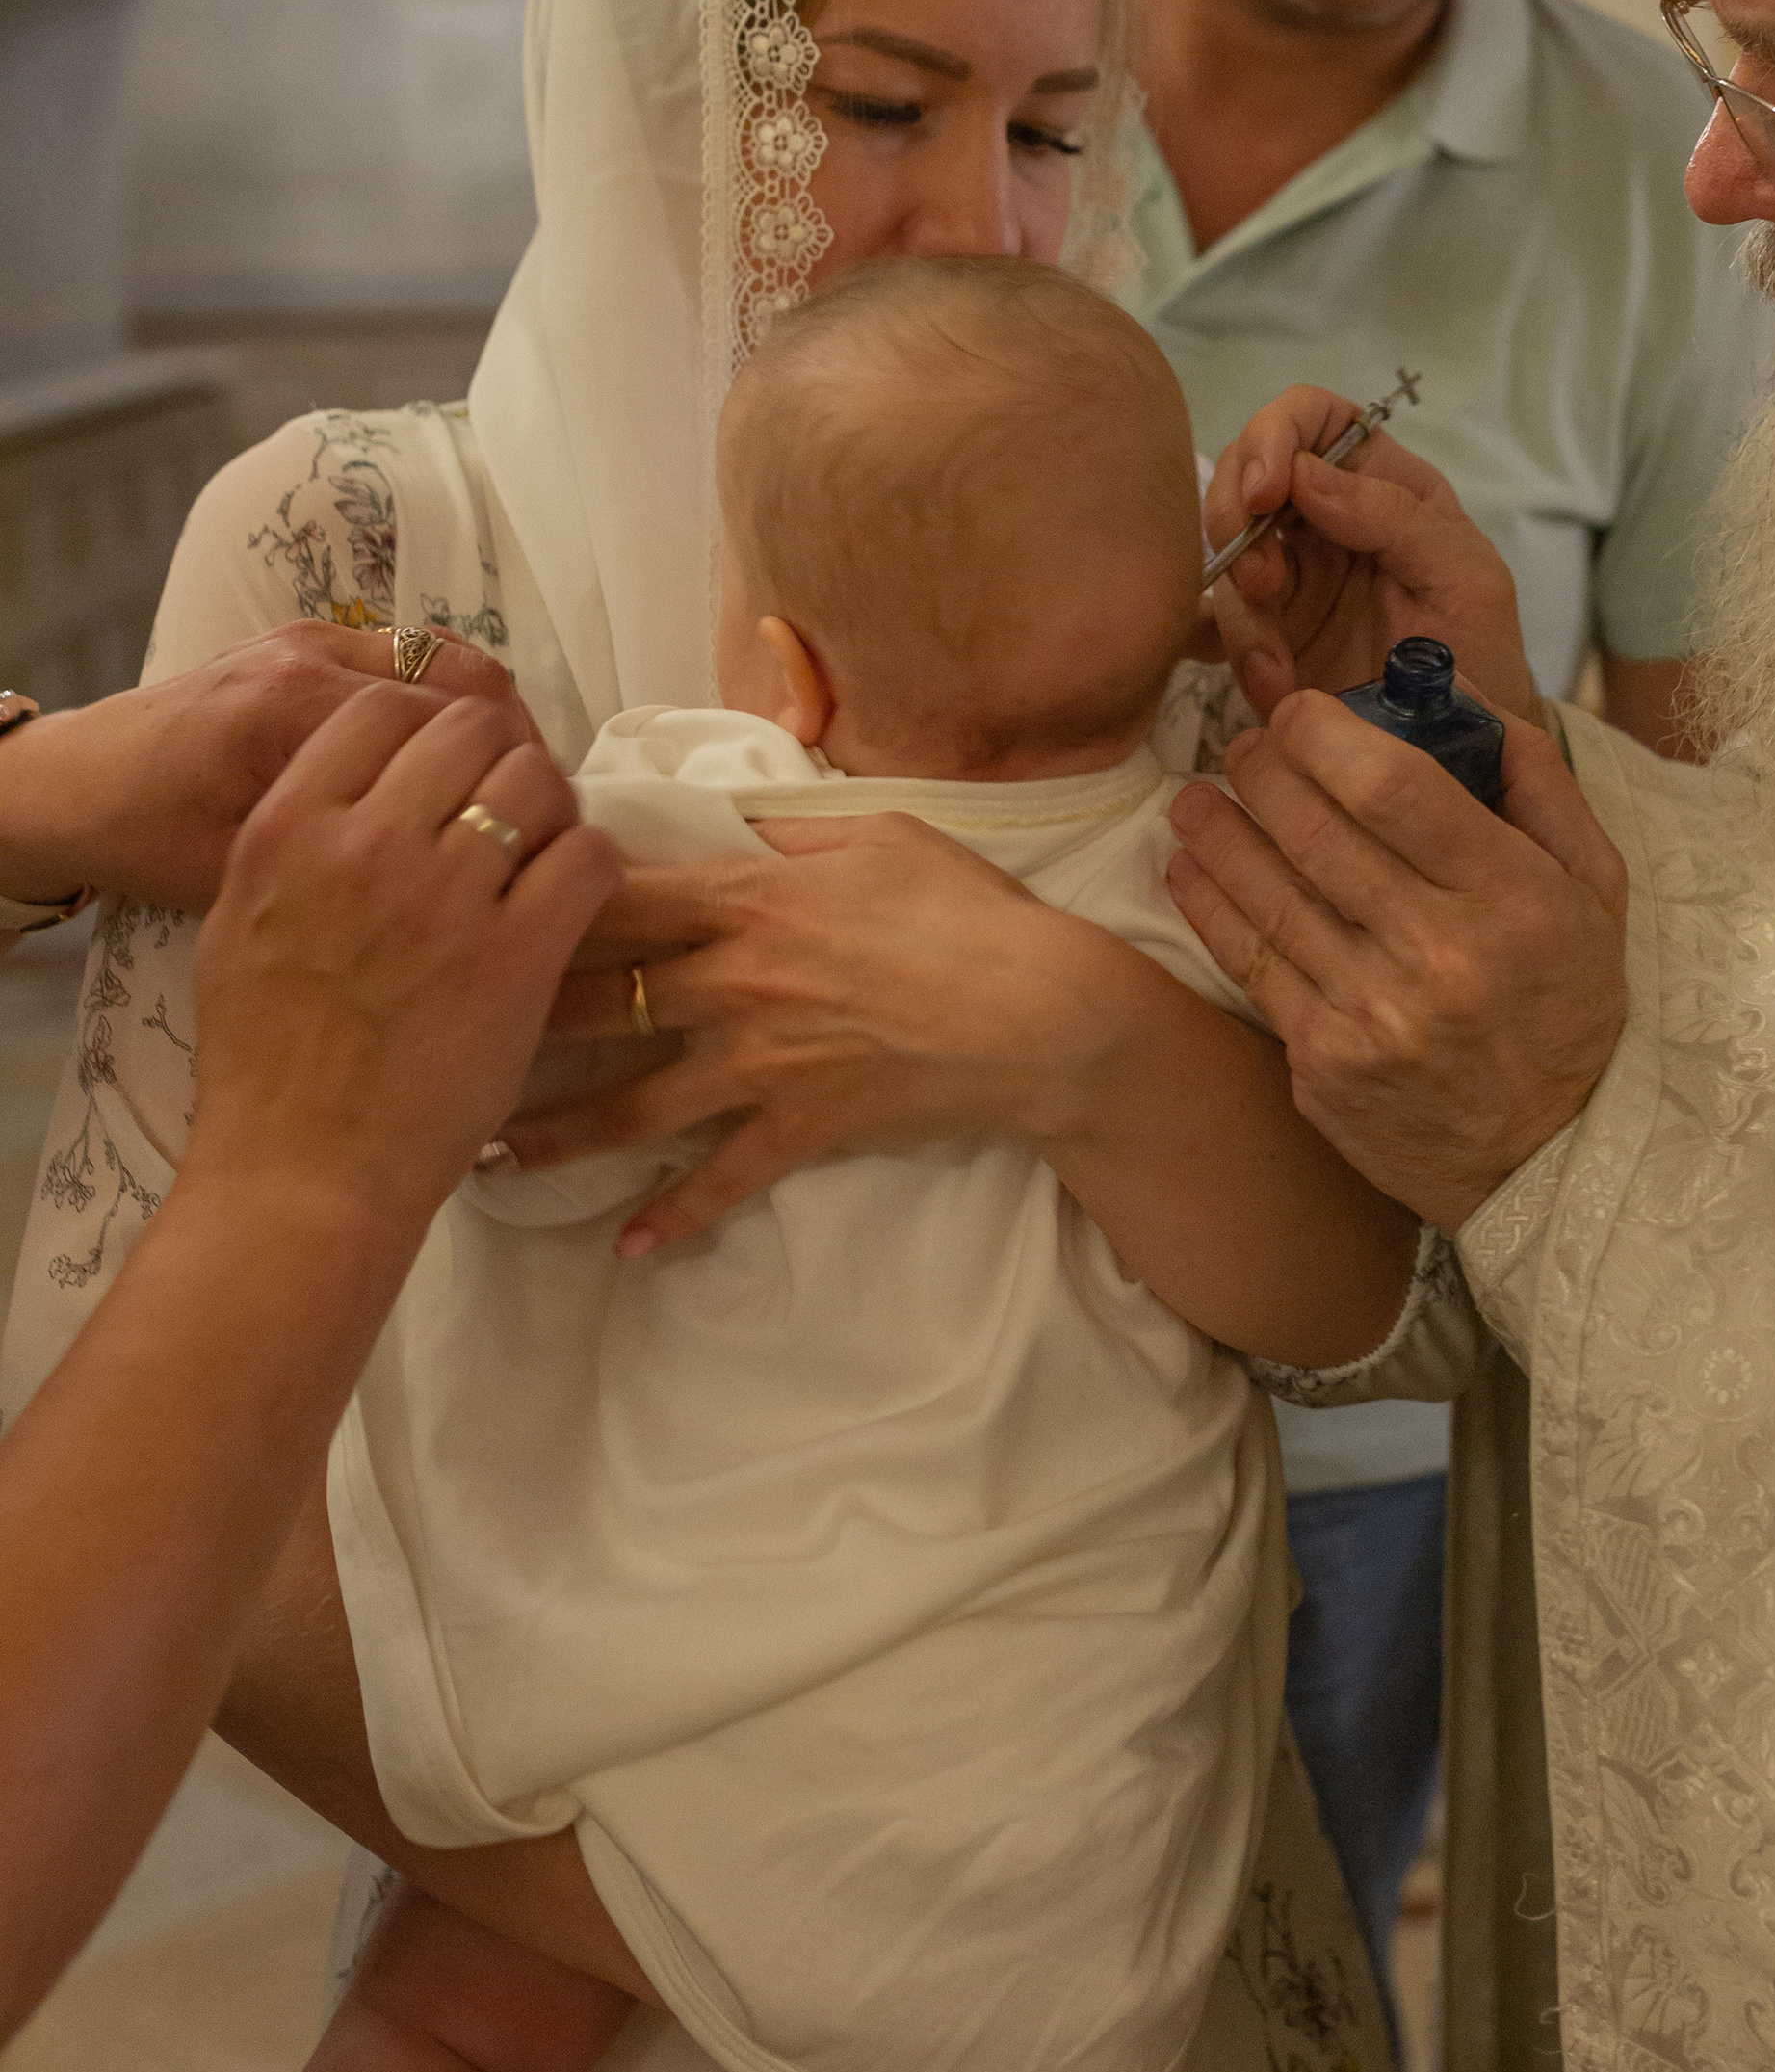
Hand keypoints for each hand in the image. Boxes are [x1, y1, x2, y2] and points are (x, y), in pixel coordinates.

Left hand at [0, 625, 540, 912]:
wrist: (73, 784)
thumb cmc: (149, 840)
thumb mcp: (246, 871)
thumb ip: (347, 864)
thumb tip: (458, 889)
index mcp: (295, 711)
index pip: (449, 727)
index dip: (511, 781)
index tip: (544, 837)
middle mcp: (311, 656)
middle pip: (462, 683)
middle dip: (517, 746)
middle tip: (547, 815)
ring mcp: (311, 640)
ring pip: (445, 658)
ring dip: (491, 714)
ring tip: (516, 784)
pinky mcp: (304, 642)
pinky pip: (408, 655)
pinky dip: (449, 697)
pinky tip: (461, 759)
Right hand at [186, 688, 617, 1240]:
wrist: (302, 1174)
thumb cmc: (263, 1064)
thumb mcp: (238, 926)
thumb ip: (294, 842)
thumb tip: (354, 787)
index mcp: (289, 830)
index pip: (381, 709)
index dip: (428, 726)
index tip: (447, 765)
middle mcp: (365, 846)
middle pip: (468, 729)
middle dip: (497, 756)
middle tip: (507, 804)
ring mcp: (445, 898)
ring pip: (536, 780)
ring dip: (551, 805)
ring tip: (543, 849)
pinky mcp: (517, 956)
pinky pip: (587, 856)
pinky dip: (593, 862)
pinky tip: (575, 894)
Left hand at [500, 815, 1148, 1254]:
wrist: (1044, 1016)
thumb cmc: (971, 912)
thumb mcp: (882, 839)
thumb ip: (794, 833)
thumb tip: (737, 823)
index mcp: (750, 900)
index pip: (617, 896)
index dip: (535, 898)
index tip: (470, 906)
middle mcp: (737, 982)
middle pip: (598, 999)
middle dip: (509, 1018)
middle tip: (432, 1035)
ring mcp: (764, 1061)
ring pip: (632, 1103)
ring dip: (555, 1134)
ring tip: (485, 1158)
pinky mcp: (801, 1127)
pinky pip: (722, 1179)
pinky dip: (675, 1217)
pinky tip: (628, 1248)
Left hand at [1164, 691, 1626, 1227]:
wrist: (1547, 1160)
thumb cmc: (1567, 1004)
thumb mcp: (1594, 886)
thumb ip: (1536, 780)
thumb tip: (1460, 694)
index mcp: (1510, 896)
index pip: (1392, 784)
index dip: (1325, 732)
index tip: (1300, 711)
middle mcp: (1438, 954)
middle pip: (1314, 828)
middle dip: (1262, 768)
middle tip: (1247, 746)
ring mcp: (1372, 1014)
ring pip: (1266, 893)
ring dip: (1217, 829)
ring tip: (1197, 796)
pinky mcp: (1322, 1064)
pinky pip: (1248, 964)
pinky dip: (1208, 903)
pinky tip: (1189, 865)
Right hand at [1202, 389, 1538, 723]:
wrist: (1462, 755)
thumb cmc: (1482, 654)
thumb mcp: (1466, 577)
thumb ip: (1397, 518)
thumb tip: (1305, 475)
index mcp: (1380, 483)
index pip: (1312, 417)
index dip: (1276, 435)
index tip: (1266, 490)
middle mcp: (1322, 517)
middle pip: (1245, 475)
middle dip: (1235, 521)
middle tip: (1258, 583)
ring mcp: (1286, 576)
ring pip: (1224, 555)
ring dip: (1241, 612)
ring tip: (1278, 672)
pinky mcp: (1263, 634)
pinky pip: (1214, 625)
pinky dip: (1230, 654)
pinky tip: (1269, 691)